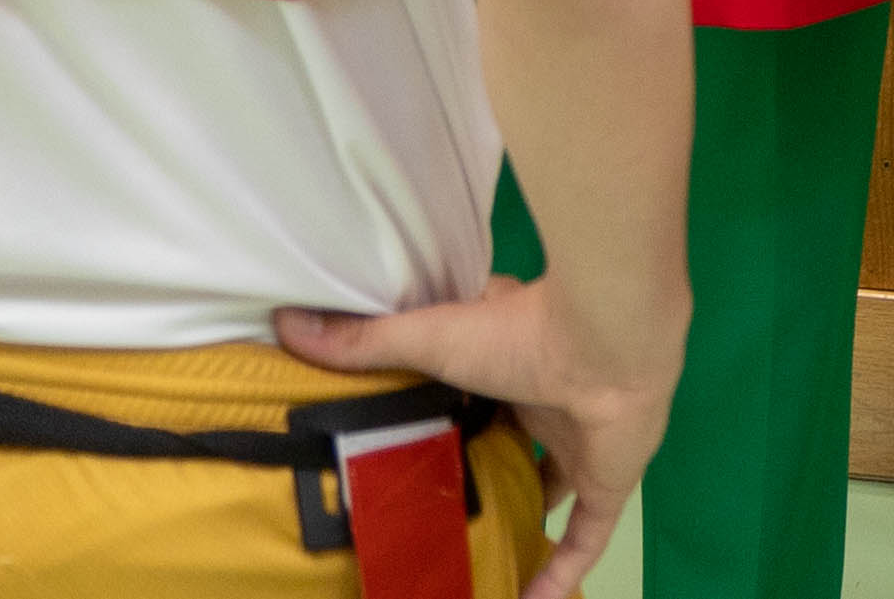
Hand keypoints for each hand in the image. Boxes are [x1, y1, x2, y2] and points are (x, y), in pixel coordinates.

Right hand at [281, 278, 685, 598]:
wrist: (608, 341)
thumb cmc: (516, 332)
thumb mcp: (428, 337)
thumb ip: (362, 342)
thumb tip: (285, 323)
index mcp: (506, 358)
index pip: (474, 386)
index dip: (448, 409)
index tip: (409, 437)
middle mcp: (544, 399)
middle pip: (509, 438)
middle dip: (480, 467)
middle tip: (433, 506)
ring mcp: (580, 442)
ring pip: (549, 485)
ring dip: (521, 513)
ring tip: (475, 548)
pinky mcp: (608, 481)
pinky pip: (586, 538)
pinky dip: (561, 570)